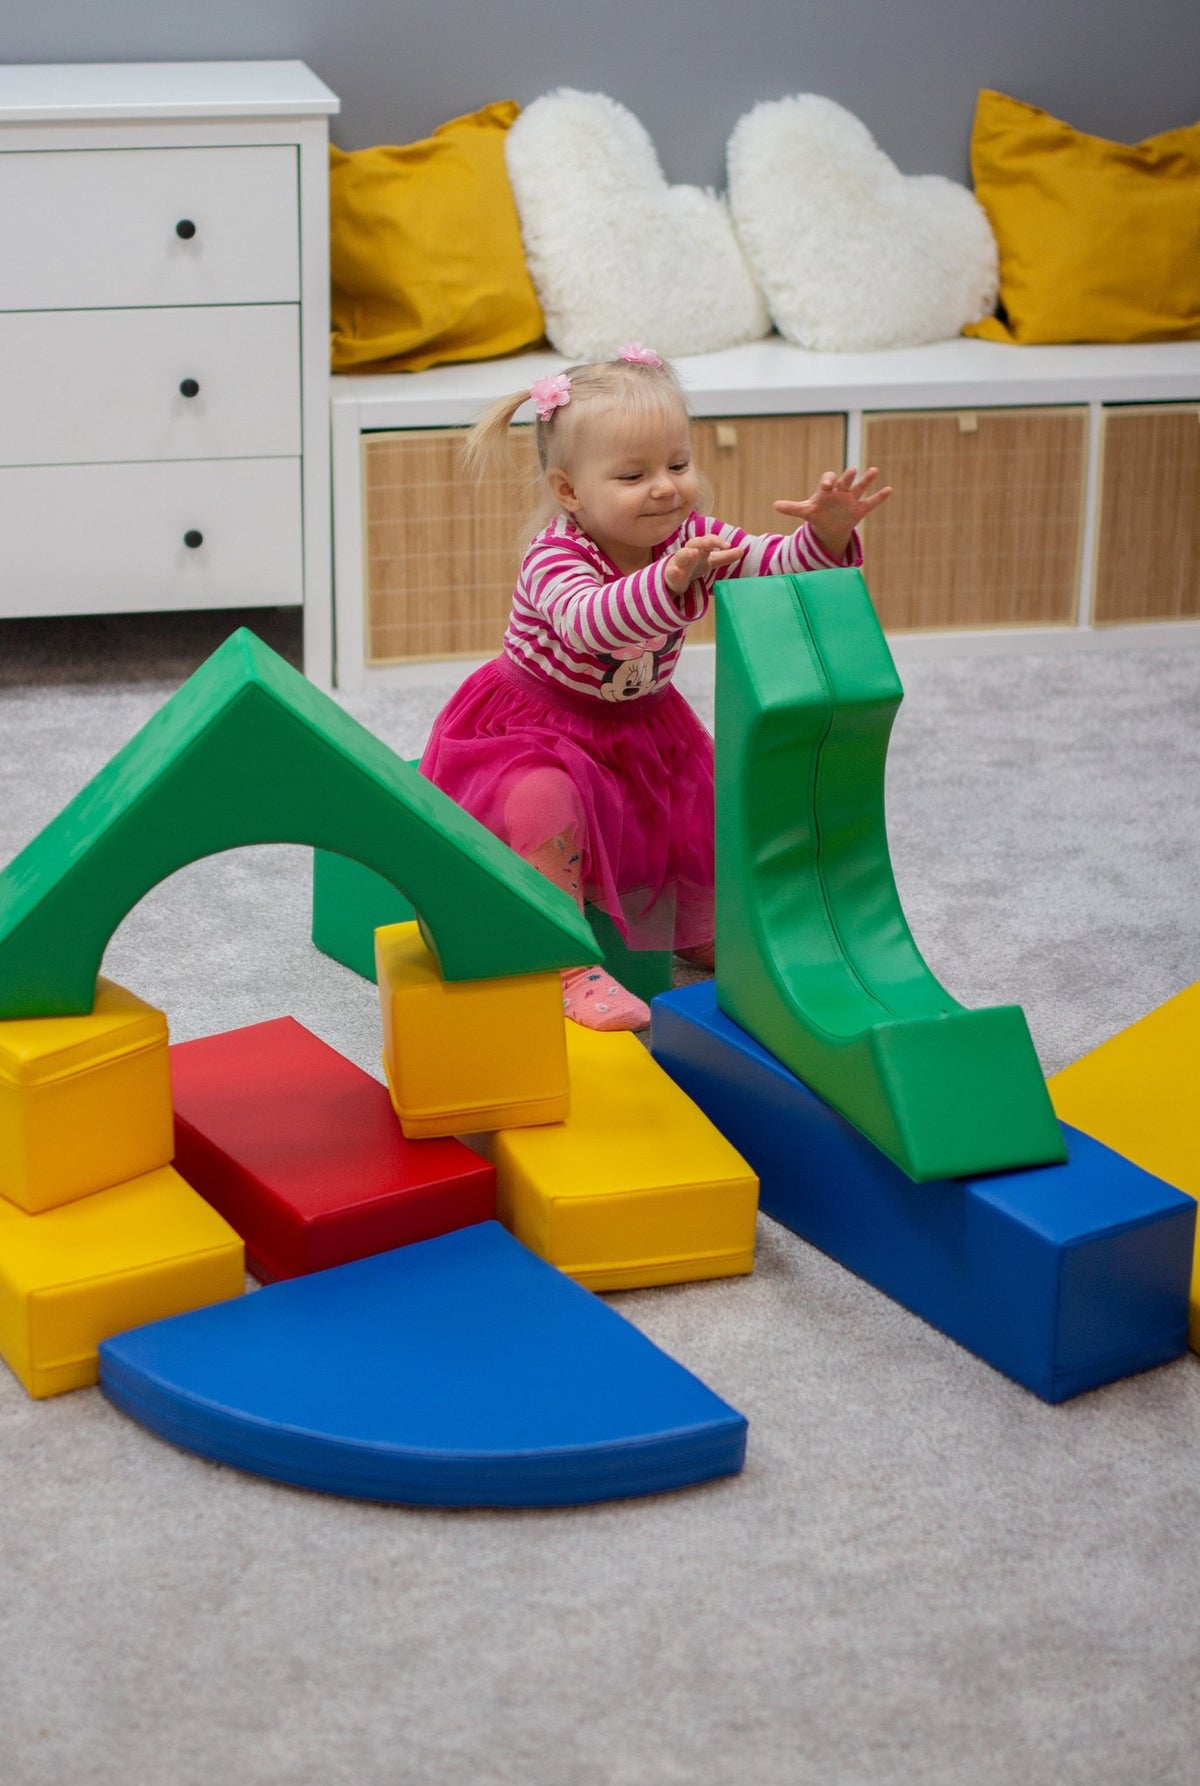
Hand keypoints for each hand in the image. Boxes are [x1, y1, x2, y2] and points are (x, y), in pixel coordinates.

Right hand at [664, 534, 745, 595]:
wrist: (674, 579)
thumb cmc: (693, 566)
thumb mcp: (711, 561)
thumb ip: (725, 556)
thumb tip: (742, 550)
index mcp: (700, 548)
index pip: (709, 540)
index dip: (717, 541)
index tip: (728, 545)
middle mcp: (689, 552)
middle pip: (696, 542)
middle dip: (704, 541)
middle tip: (713, 543)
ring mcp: (679, 562)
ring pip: (682, 554)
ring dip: (687, 553)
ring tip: (693, 553)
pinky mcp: (671, 574)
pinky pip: (672, 571)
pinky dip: (674, 570)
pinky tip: (676, 571)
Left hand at [774, 466, 891, 563]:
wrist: (830, 526)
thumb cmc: (817, 514)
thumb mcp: (805, 512)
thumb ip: (792, 508)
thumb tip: (774, 505)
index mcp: (826, 490)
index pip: (827, 481)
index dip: (827, 481)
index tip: (827, 485)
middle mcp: (840, 491)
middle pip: (844, 481)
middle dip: (847, 476)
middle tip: (851, 471)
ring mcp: (851, 499)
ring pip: (860, 487)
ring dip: (867, 480)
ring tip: (874, 470)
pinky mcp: (860, 509)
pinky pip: (871, 502)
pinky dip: (879, 496)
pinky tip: (889, 489)